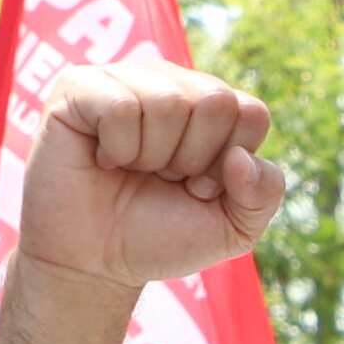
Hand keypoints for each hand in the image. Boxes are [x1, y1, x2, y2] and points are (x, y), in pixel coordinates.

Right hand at [14, 63, 285, 290]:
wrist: (93, 265)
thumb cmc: (159, 237)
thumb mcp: (232, 228)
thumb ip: (264, 194)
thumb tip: (242, 158)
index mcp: (212, 106)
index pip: (251, 114)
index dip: (227, 164)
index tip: (197, 187)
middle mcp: (171, 82)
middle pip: (215, 101)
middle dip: (192, 159)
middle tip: (161, 178)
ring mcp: (126, 78)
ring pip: (168, 102)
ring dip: (151, 156)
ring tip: (131, 169)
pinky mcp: (79, 86)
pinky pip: (120, 107)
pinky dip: (116, 149)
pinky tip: (103, 159)